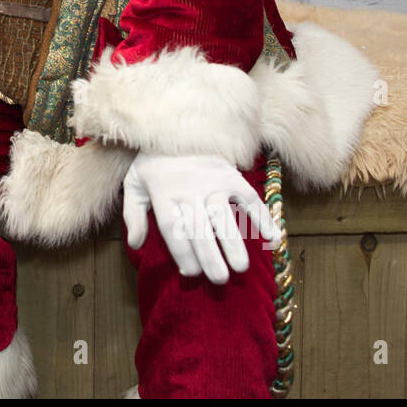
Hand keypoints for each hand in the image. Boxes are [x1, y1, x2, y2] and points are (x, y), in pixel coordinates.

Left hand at [122, 152, 277, 284]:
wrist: (177, 127)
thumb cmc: (153, 163)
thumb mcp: (134, 184)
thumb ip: (133, 214)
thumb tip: (135, 244)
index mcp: (163, 194)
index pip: (173, 229)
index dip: (182, 253)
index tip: (191, 273)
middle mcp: (189, 190)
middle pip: (199, 228)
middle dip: (210, 256)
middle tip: (219, 279)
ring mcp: (213, 183)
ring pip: (224, 217)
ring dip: (234, 243)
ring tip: (241, 267)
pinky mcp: (231, 176)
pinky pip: (250, 199)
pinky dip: (263, 218)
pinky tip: (273, 238)